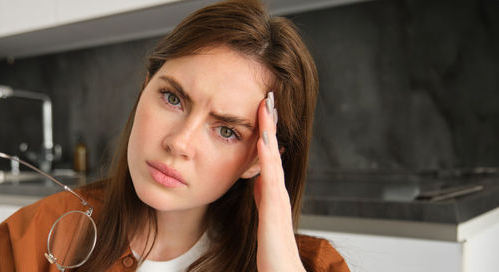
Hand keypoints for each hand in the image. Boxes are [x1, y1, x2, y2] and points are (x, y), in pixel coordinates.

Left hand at [254, 93, 304, 271]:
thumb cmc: (273, 251)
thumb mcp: (263, 215)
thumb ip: (261, 196)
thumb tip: (257, 178)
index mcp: (272, 193)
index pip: (267, 155)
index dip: (264, 132)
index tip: (261, 109)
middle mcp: (277, 192)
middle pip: (273, 151)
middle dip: (271, 124)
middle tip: (268, 96)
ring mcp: (278, 200)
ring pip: (273, 160)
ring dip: (270, 134)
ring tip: (266, 108)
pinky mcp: (275, 211)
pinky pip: (271, 180)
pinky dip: (268, 160)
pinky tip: (263, 143)